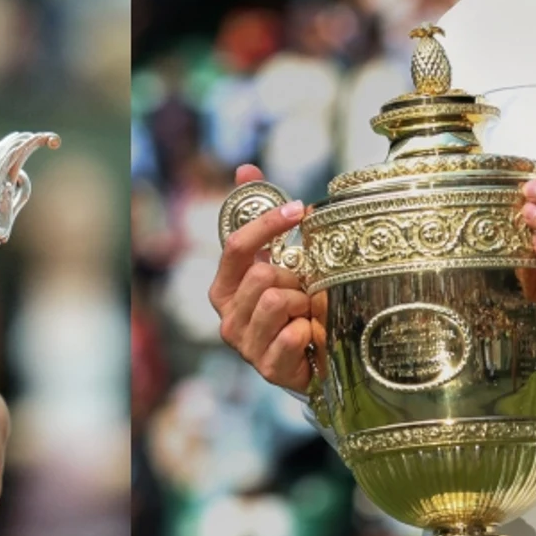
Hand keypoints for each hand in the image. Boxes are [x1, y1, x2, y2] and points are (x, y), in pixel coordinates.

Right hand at [208, 164, 315, 390]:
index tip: (298, 208)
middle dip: (294, 277)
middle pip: (262, 274)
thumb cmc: (290, 306)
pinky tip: (311, 338)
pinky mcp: (266, 368)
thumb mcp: (276, 260)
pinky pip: (295, 334)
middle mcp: (226, 316)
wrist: (308, 362)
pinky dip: (311, 331)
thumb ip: (258, 216)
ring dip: (303, 304)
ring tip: (306, 313)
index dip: (267, 223)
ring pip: (277, 301)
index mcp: (223, 287)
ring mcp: (244, 344)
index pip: (236, 245)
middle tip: (305, 289)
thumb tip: (245, 168)